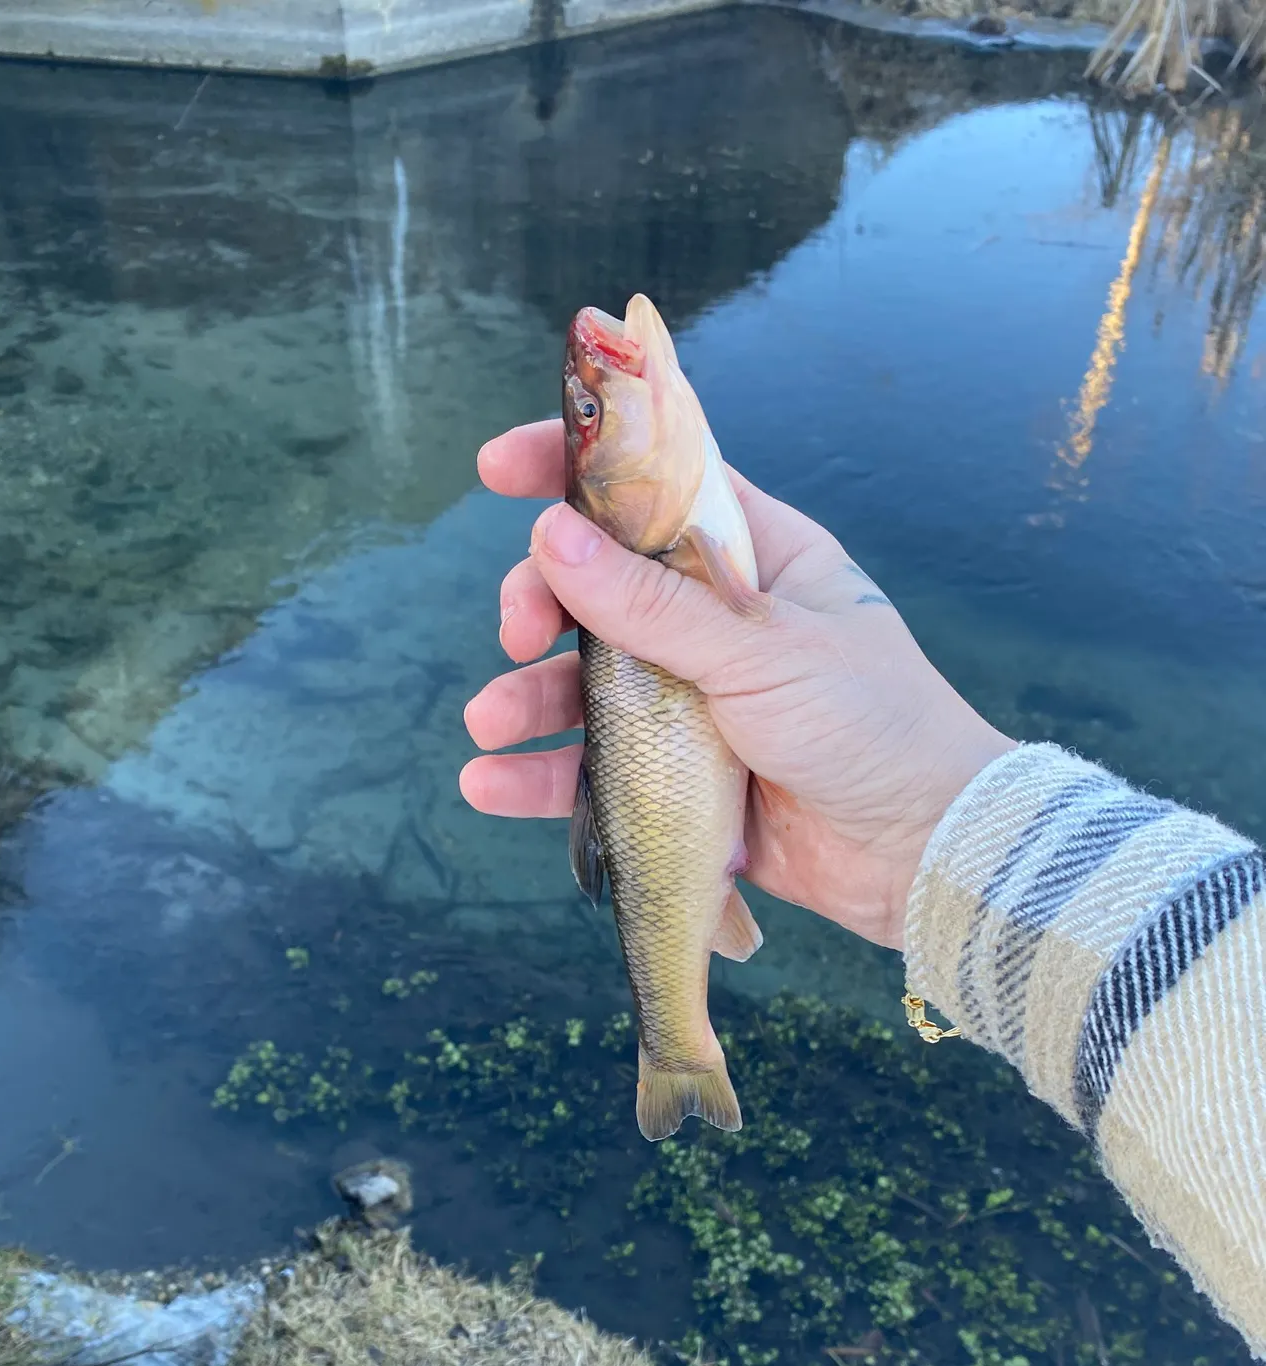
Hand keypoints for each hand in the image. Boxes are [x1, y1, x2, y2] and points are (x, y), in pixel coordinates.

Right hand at [460, 420, 1013, 949]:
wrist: (923, 852)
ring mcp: (692, 699)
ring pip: (585, 681)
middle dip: (541, 601)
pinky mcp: (677, 774)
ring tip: (488, 723)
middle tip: (517, 633)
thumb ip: (651, 602)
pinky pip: (594, 766)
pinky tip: (490, 782)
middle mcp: (715, 622)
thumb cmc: (872, 724)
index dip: (576, 470)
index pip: (655, 487)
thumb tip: (551, 535)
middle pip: (598, 586)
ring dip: (528, 697)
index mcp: (754, 559)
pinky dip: (541, 775)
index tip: (498, 466)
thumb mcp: (761, 650)